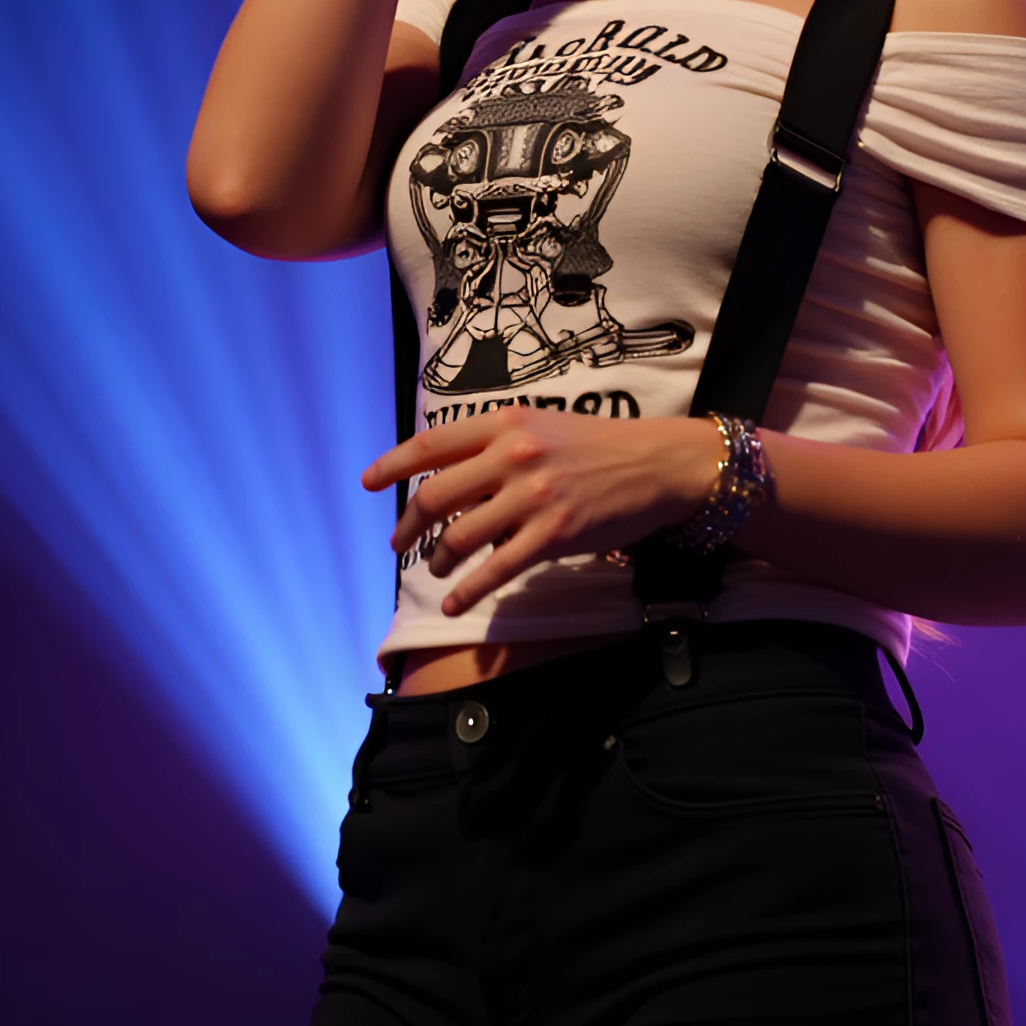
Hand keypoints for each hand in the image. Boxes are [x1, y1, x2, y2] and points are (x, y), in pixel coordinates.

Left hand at [362, 405, 723, 616]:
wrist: (657, 464)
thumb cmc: (598, 446)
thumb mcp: (542, 428)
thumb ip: (496, 447)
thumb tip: (450, 480)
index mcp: (506, 423)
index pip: (432, 443)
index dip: (392, 465)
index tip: (369, 483)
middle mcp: (514, 455)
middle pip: (435, 495)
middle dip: (408, 525)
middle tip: (399, 543)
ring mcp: (532, 496)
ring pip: (460, 536)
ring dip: (438, 560)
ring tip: (437, 568)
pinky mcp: (553, 534)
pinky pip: (496, 569)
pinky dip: (468, 591)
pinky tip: (455, 602)